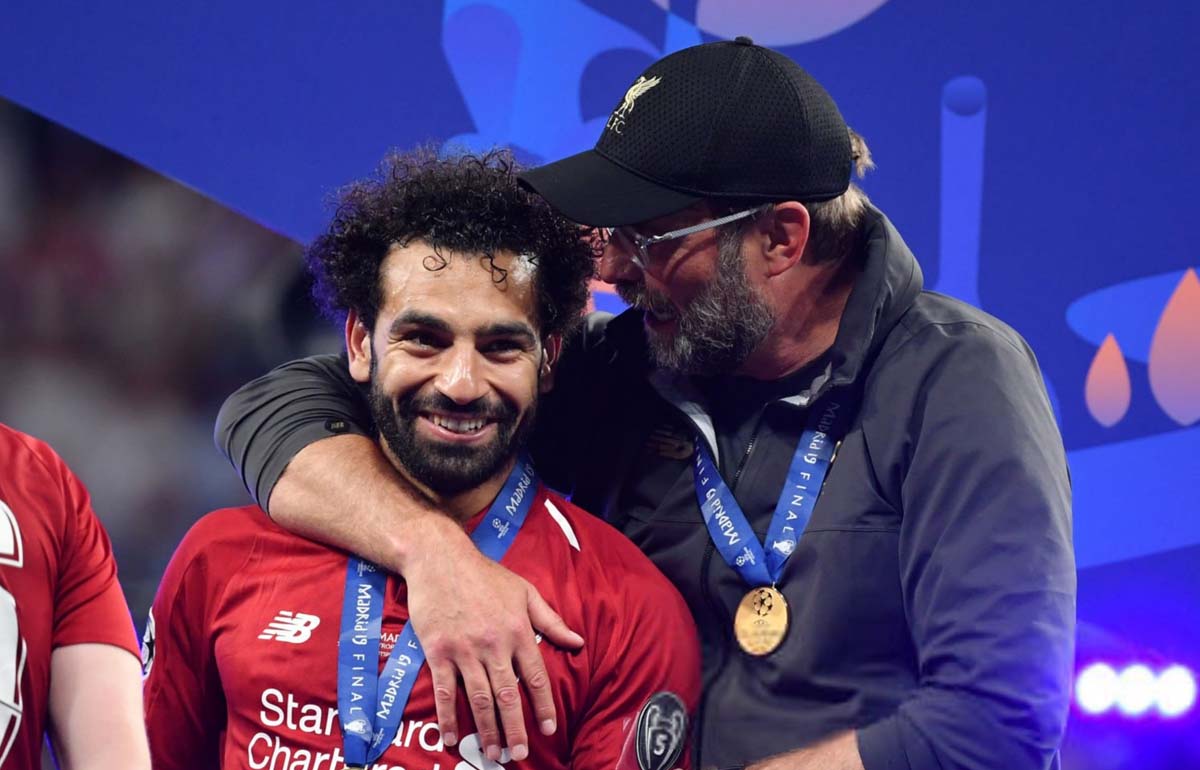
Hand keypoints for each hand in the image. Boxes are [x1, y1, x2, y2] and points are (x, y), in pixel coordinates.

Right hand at [402, 515, 583, 762]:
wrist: (440, 559)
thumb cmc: (485, 574)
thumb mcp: (525, 591)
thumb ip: (551, 621)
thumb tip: (578, 642)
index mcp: (518, 631)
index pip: (535, 677)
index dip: (543, 706)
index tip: (549, 729)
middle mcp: (494, 644)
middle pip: (507, 695)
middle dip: (515, 729)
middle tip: (519, 755)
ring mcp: (464, 650)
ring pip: (478, 698)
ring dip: (487, 730)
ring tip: (493, 754)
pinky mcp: (438, 651)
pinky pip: (444, 690)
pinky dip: (447, 716)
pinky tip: (451, 737)